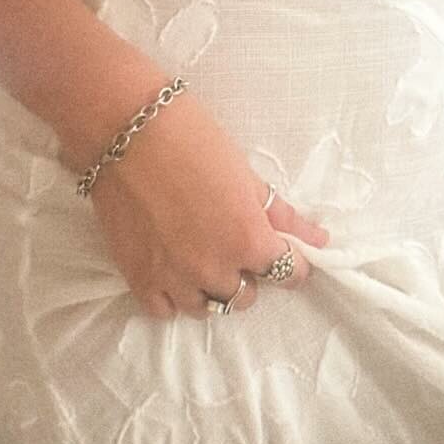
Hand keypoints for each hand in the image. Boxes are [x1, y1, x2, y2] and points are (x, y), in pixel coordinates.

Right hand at [84, 87, 330, 319]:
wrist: (125, 131)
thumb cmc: (192, 139)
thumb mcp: (246, 173)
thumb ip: (282, 214)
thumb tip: (319, 239)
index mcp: (248, 240)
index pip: (286, 273)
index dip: (291, 263)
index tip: (284, 252)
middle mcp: (214, 269)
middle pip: (245, 295)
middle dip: (248, 273)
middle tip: (236, 244)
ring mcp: (175, 280)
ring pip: (207, 307)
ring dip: (213, 287)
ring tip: (205, 256)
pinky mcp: (139, 280)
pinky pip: (165, 311)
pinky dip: (174, 297)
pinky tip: (175, 272)